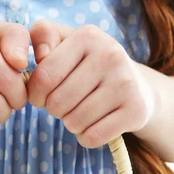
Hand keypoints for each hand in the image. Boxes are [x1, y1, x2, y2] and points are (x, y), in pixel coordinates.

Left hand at [27, 20, 155, 147]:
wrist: (137, 87)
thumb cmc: (88, 66)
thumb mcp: (65, 42)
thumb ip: (42, 35)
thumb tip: (39, 55)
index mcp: (87, 36)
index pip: (44, 77)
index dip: (35, 95)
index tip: (41, 97)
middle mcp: (110, 55)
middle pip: (58, 103)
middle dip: (55, 110)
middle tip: (67, 105)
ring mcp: (125, 83)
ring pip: (74, 122)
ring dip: (71, 124)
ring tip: (82, 113)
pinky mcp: (136, 110)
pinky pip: (92, 137)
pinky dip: (86, 137)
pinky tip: (94, 126)